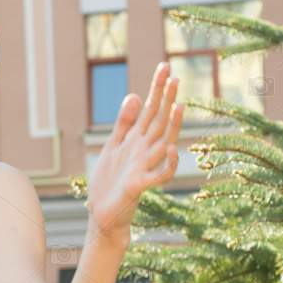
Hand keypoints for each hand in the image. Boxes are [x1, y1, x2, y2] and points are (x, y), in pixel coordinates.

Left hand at [86, 61, 184, 243]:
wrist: (103, 215)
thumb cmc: (110, 182)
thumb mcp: (113, 147)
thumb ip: (124, 123)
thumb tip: (136, 95)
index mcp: (137, 140)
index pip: (150, 110)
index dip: (157, 89)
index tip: (164, 66)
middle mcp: (145, 151)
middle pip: (158, 121)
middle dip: (165, 100)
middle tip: (175, 76)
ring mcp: (145, 167)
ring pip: (163, 143)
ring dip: (172, 126)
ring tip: (179, 105)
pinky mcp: (142, 185)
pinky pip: (162, 174)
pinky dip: (169, 163)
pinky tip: (171, 148)